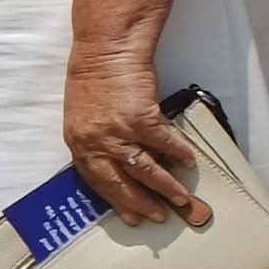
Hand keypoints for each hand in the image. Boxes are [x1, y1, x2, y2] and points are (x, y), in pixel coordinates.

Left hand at [57, 37, 201, 224]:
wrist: (105, 50)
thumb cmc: (93, 81)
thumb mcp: (84, 118)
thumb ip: (96, 143)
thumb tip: (118, 165)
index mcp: (79, 144)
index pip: (98, 183)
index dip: (117, 202)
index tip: (132, 218)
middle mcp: (96, 143)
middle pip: (121, 183)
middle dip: (142, 203)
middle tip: (158, 216)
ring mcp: (119, 132)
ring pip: (145, 170)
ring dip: (165, 186)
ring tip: (179, 197)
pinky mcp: (141, 119)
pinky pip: (165, 143)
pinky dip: (179, 153)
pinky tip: (189, 161)